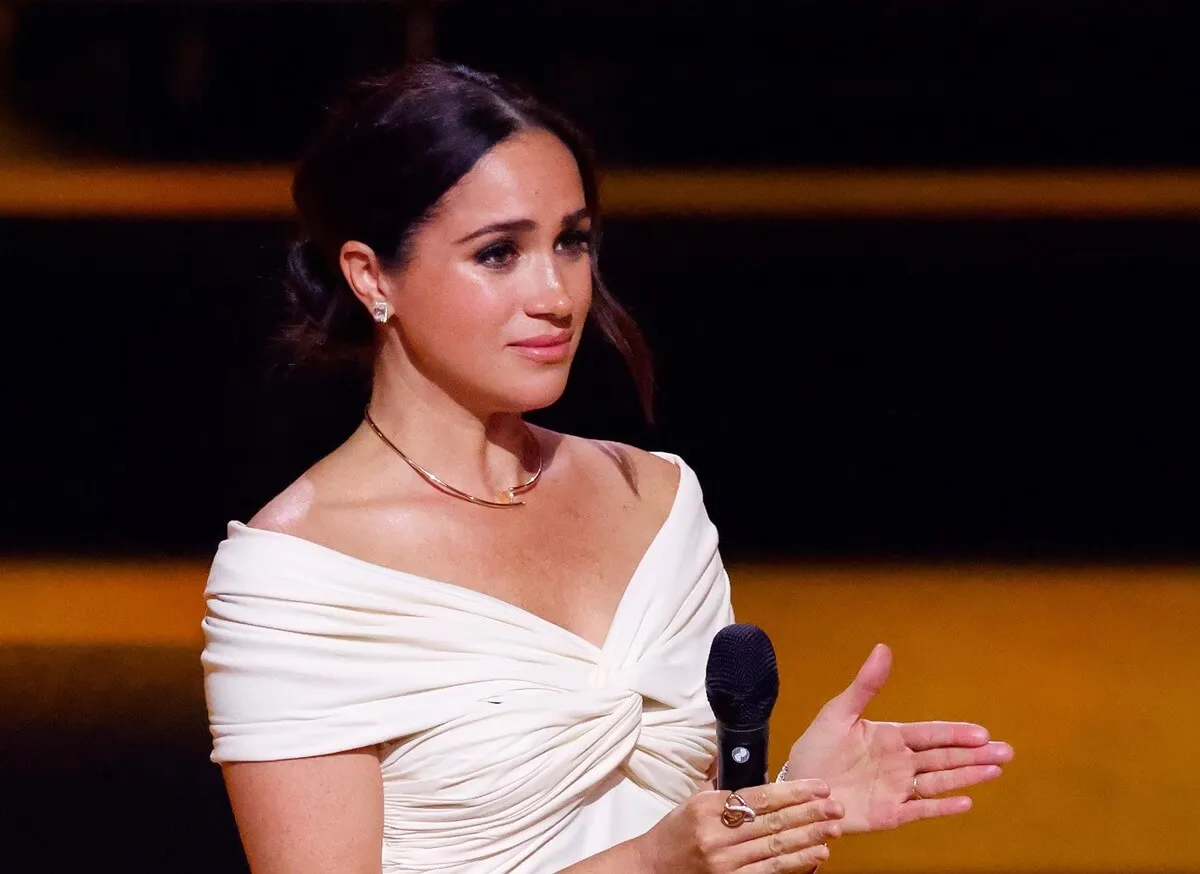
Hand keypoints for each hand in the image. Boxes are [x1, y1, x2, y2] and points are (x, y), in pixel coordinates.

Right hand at [635, 779, 842, 873]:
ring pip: (776, 846)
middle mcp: (716, 834)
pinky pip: (770, 872)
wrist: (649, 869)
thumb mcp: (692, 803)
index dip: (794, 791)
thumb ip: (725, 793)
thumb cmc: (674, 834)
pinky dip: (796, 863)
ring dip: (810, 837)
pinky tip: (816, 855)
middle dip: (809, 812)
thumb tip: (759, 779)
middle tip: (837, 806)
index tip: (819, 786)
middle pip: (773, 821)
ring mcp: (724, 862)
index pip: (760, 796)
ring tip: (834, 828)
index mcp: (708, 807)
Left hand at [783, 644, 1012, 833]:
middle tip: (1006, 752)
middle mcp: (900, 763)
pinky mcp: (889, 814)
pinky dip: (942, 807)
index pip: (931, 734)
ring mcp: (897, 789)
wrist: (798, 786)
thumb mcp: (839, 712)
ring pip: (939, 782)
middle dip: (975, 756)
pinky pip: (920, 810)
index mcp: (891, 737)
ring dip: (967, 777)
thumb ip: (865, 684)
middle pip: (943, 758)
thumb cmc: (816, 747)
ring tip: (994, 771)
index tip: (982, 733)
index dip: (956, 734)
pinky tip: (966, 802)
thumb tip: (883, 648)